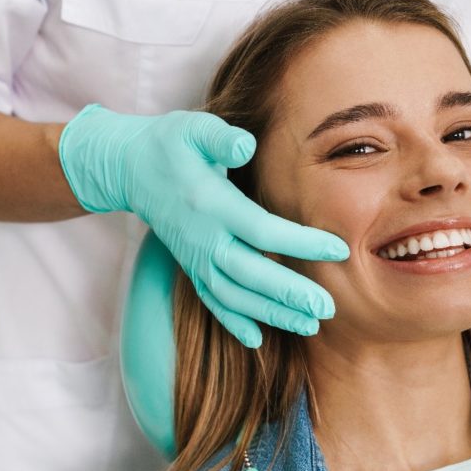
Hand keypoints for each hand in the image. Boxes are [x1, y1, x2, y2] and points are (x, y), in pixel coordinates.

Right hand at [58, 104, 348, 347]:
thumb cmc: (173, 144)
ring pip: (235, 295)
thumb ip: (220, 139)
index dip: (301, 241)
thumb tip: (246, 146)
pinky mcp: (192, 267)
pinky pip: (212, 301)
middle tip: (328, 308)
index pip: (262, 229)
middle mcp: (203, 238)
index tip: (339, 249)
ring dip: (271, 314)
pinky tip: (258, 340)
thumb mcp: (193, 129)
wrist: (131, 169)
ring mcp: (196, 257)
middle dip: (289, 293)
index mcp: (212, 204)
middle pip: (250, 273)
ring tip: (309, 325)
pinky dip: (233, 322)